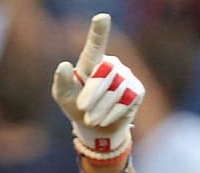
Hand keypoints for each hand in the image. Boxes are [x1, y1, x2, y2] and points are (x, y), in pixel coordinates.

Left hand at [51, 13, 144, 160]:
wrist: (96, 128)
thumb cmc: (77, 106)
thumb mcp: (64, 96)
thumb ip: (62, 83)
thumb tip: (63, 66)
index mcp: (91, 60)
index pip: (96, 44)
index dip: (99, 31)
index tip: (102, 18)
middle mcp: (112, 64)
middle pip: (104, 74)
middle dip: (91, 94)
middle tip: (82, 108)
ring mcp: (127, 76)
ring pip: (115, 91)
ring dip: (99, 109)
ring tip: (91, 119)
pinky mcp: (137, 91)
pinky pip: (125, 102)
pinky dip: (111, 114)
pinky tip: (104, 119)